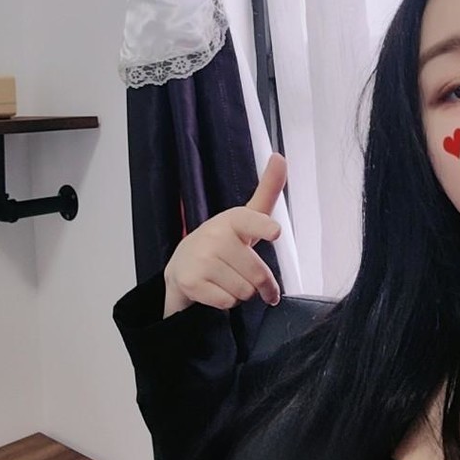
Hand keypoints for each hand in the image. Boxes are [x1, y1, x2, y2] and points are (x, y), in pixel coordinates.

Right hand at [163, 153, 286, 316]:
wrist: (180, 268)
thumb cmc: (221, 243)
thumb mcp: (245, 218)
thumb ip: (267, 191)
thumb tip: (280, 156)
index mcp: (232, 219)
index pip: (250, 220)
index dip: (263, 226)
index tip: (275, 231)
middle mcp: (214, 235)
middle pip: (257, 273)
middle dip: (261, 285)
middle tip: (251, 281)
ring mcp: (200, 259)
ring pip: (244, 291)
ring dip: (242, 294)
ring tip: (226, 280)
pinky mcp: (191, 282)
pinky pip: (228, 303)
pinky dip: (226, 303)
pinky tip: (215, 290)